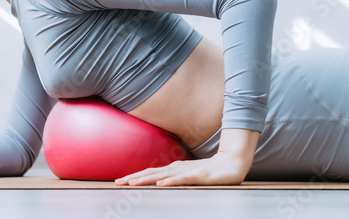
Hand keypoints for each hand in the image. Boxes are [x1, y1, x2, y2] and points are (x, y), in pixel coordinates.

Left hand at [115, 152, 247, 185]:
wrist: (231, 164)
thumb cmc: (208, 171)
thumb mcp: (187, 175)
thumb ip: (174, 178)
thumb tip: (158, 182)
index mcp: (173, 168)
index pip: (150, 173)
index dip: (134, 176)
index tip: (120, 181)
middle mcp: (176, 168)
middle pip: (151, 173)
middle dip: (134, 178)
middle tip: (118, 183)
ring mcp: (187, 171)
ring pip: (163, 176)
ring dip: (146, 179)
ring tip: (132, 183)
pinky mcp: (198, 175)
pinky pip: (182, 179)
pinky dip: (170, 182)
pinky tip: (161, 184)